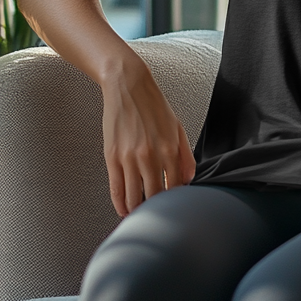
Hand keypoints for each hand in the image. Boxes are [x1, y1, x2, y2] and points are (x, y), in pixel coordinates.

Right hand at [100, 62, 196, 216]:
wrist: (128, 86)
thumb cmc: (154, 106)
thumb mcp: (177, 127)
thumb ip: (185, 155)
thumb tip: (188, 179)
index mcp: (169, 149)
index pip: (174, 188)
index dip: (173, 201)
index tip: (172, 207)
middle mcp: (149, 156)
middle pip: (154, 197)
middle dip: (155, 209)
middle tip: (155, 215)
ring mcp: (129, 158)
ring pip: (133, 197)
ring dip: (136, 210)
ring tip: (140, 215)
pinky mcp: (112, 157)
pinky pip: (116, 189)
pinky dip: (120, 204)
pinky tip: (124, 210)